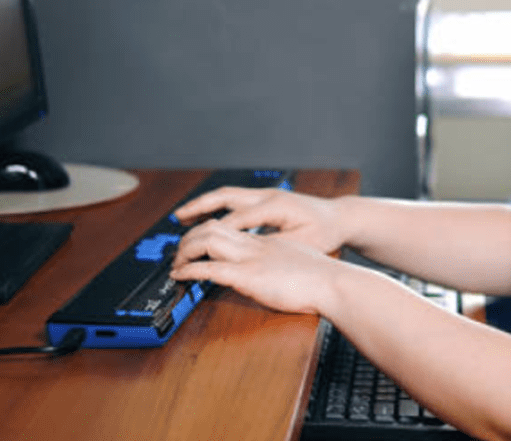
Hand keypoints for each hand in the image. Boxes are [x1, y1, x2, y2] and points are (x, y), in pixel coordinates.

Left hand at [169, 219, 335, 314]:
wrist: (334, 283)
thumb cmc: (324, 279)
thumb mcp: (299, 264)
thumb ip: (283, 264)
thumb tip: (276, 274)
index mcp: (268, 242)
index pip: (230, 228)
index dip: (208, 232)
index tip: (196, 241)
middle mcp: (256, 245)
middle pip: (213, 227)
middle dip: (190, 237)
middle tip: (179, 252)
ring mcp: (251, 258)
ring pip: (207, 240)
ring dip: (185, 251)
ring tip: (176, 263)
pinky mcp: (248, 276)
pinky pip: (210, 268)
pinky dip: (190, 270)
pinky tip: (180, 275)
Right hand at [173, 187, 346, 254]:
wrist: (341, 217)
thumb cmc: (325, 233)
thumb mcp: (302, 244)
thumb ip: (274, 247)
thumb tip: (247, 254)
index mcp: (275, 207)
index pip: (235, 221)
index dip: (212, 236)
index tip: (195, 249)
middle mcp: (267, 196)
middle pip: (225, 197)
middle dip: (199, 207)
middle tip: (177, 218)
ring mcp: (267, 195)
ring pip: (228, 195)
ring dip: (205, 203)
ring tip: (183, 215)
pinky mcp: (267, 199)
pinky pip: (235, 199)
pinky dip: (218, 206)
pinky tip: (208, 217)